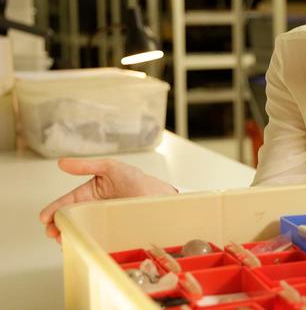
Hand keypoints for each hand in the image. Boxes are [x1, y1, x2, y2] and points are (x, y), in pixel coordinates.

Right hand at [39, 158, 176, 242]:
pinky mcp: (111, 233)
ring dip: (69, 236)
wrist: (160, 196)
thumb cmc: (136, 180)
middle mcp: (93, 209)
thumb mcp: (110, 167)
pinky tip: (81, 244)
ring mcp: (101, 222)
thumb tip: (61, 162)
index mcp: (90, 193)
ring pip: (80, 230)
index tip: (45, 218)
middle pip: (70, 219)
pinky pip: (95, 239)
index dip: (54, 210)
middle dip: (58, 226)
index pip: (67, 203)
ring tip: (64, 239)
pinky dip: (86, 242)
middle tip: (53, 232)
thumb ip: (86, 166)